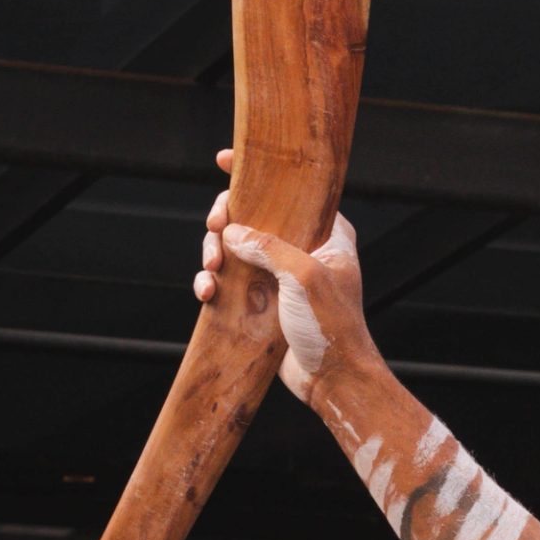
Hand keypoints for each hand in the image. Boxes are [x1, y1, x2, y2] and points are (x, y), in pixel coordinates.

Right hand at [194, 150, 370, 403]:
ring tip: (209, 270)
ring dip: (214, 254)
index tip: (225, 161)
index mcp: (325, 233)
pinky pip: (230, 282)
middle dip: (224, 220)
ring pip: (234, 249)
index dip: (256, 173)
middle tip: (213, 230)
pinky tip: (206, 293)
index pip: (290, 190)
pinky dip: (213, 282)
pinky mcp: (262, 302)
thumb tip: (231, 232)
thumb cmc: (332, 326)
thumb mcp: (303, 276)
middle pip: (251, 216)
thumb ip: (268, 246)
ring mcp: (280, 276)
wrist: (333, 379)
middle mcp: (302, 249)